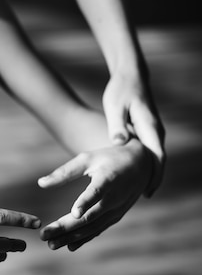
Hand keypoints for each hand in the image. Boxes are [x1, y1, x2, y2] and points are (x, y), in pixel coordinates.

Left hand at [38, 139, 150, 250]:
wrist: (142, 166)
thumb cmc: (109, 159)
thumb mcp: (87, 158)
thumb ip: (64, 172)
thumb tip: (40, 183)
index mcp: (109, 178)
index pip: (97, 191)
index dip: (86, 202)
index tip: (73, 213)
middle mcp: (115, 197)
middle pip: (90, 215)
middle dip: (66, 227)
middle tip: (44, 235)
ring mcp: (117, 210)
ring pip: (93, 227)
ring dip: (71, 237)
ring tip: (51, 244)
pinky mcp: (116, 216)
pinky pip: (99, 229)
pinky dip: (85, 238)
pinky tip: (69, 246)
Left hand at [103, 74, 165, 195]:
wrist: (130, 77)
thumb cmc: (120, 91)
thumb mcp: (114, 107)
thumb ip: (116, 125)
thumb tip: (119, 142)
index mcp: (150, 127)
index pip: (157, 156)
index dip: (154, 175)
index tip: (148, 190)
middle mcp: (156, 131)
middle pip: (159, 160)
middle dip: (154, 178)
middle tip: (145, 196)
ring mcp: (153, 131)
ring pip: (155, 156)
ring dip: (150, 172)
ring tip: (140, 191)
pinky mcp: (147, 131)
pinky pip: (150, 151)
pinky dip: (146, 163)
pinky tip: (136, 174)